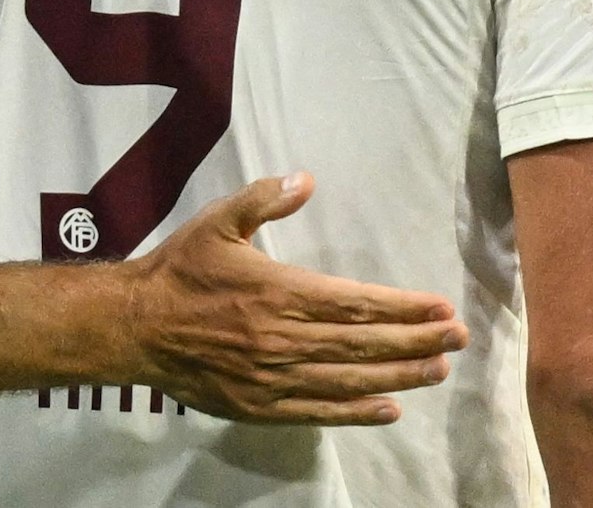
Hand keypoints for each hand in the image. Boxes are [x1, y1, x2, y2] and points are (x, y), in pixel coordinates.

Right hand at [123, 172, 470, 423]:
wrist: (135, 325)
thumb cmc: (180, 269)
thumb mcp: (217, 222)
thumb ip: (262, 201)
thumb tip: (306, 180)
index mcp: (278, 292)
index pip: (355, 304)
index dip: (402, 307)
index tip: (440, 307)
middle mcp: (282, 338)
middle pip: (362, 344)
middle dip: (415, 341)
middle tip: (457, 338)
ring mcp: (273, 377)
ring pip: (348, 380)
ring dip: (398, 375)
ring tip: (437, 370)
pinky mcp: (260, 406)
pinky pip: (318, 412)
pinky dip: (356, 412)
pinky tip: (389, 409)